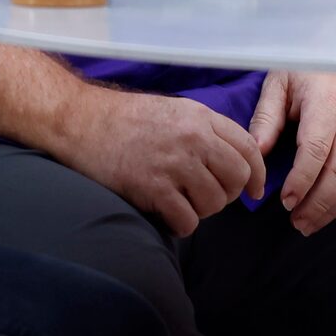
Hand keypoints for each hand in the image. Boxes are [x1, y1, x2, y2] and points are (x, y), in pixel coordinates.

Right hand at [48, 84, 268, 235]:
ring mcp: (174, 163)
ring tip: (177, 201)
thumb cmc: (123, 119)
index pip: (249, 148)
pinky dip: (178, 225)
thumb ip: (204, 131)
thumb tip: (235, 163)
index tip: (252, 190)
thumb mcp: (172, 111)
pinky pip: (188, 222)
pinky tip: (163, 213)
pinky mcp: (153, 188)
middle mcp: (192, 137)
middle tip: (204, 196)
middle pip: (237, 179)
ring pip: (214, 204)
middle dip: (226, 194)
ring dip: (199, 210)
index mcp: (199, 116)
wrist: (79, 121)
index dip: (256, 174)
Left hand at [249, 71, 335, 235]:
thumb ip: (267, 117)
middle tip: (297, 222)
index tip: (285, 200)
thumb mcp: (280, 80)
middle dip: (319, 203)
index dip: (302, 179)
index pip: (317, 149)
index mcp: (327, 101)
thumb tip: (255, 154)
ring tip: (310, 223)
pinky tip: (332, 208)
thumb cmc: (310, 65)